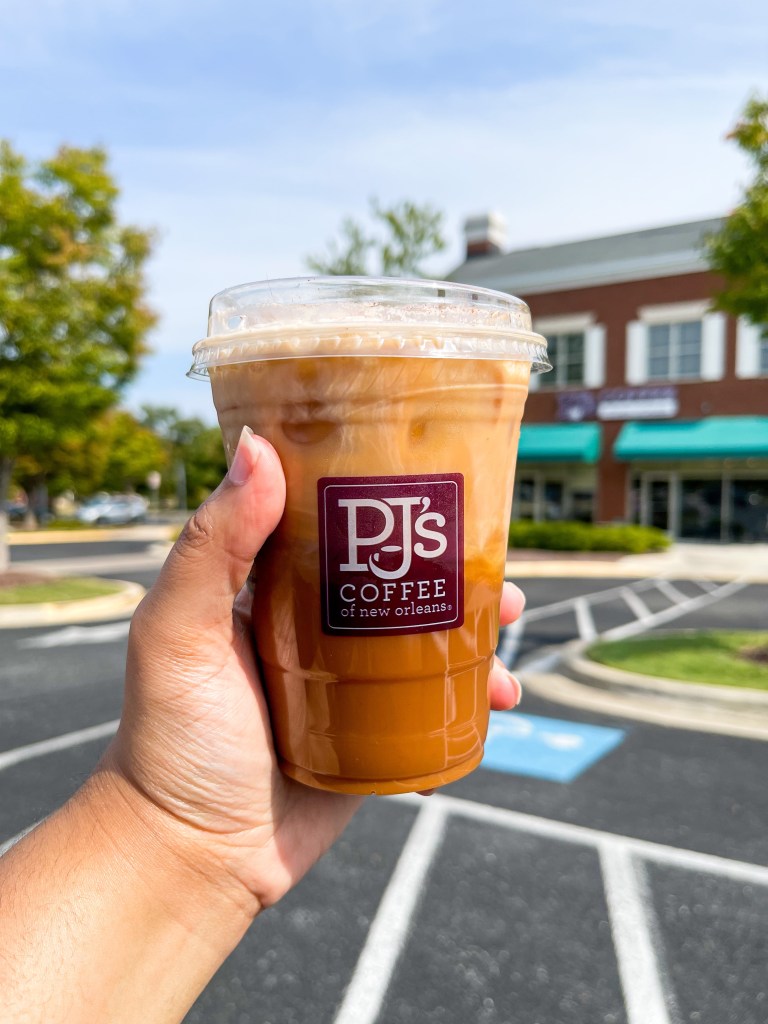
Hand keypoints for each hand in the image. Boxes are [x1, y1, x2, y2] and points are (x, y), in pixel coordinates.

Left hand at [104, 428, 524, 915]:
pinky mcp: (377, 731)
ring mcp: (350, 678)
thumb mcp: (178, 631)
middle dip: (451, 561)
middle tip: (493, 558)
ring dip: (477, 622)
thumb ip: (212, 543)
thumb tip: (258, 446)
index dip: (384, 496)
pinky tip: (500, 694)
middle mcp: (315, 624)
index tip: (432, 475)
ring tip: (512, 622)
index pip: (334, 521)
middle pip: (396, 574)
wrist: (195, 855)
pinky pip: (437, 700)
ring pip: (428, 634)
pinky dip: (474, 692)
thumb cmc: (171, 739)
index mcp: (271, 587)